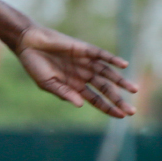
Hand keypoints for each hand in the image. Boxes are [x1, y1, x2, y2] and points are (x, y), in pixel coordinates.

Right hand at [14, 25, 137, 117]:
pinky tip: (123, 65)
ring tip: (134, 90)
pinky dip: (112, 60)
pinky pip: (101, 55)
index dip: (108, 108)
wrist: (28, 43)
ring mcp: (85, 62)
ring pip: (107, 73)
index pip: (96, 100)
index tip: (121, 117)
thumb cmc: (35, 65)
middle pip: (105, 89)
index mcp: (75, 86)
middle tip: (132, 111)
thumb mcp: (47, 84)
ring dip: (120, 81)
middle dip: (118, 100)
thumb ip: (64, 93)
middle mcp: (83, 75)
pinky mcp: (83, 49)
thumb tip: (80, 104)